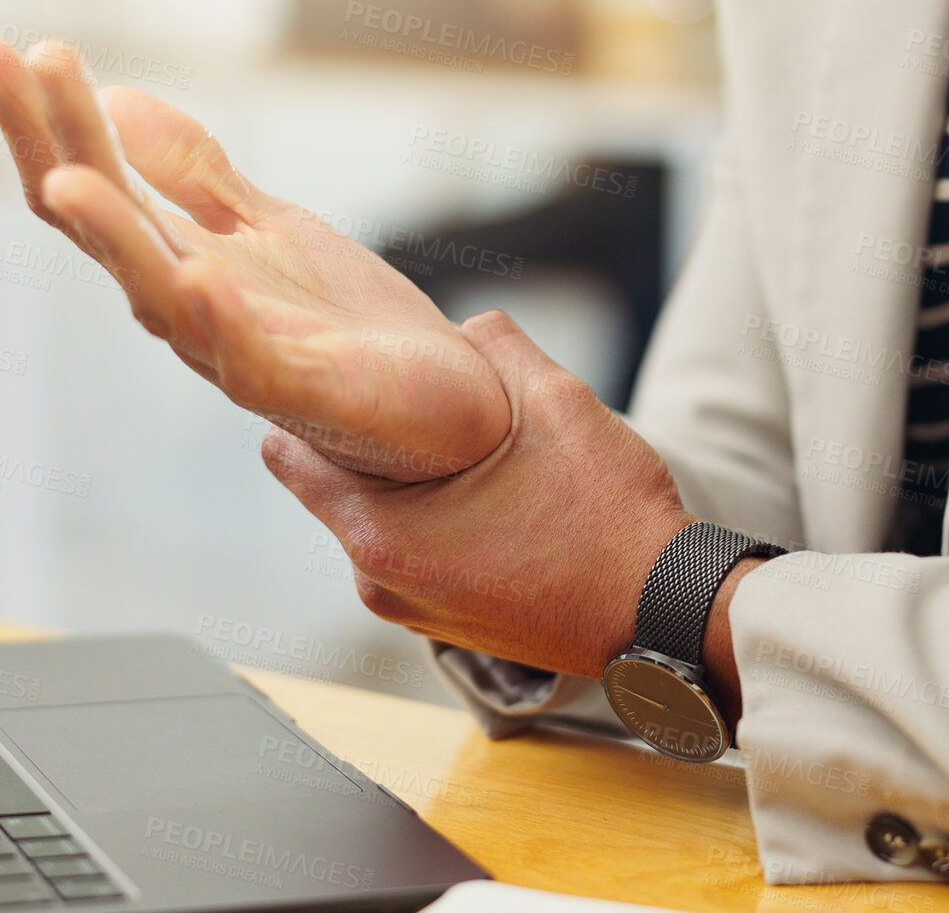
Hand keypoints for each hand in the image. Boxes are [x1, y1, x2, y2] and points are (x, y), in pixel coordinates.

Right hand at [0, 37, 510, 480]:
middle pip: (97, 228)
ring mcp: (235, 352)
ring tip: (71, 175)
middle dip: (48, 145)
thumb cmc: (346, 324)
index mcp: (176, 262)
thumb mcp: (269, 225)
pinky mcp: (297, 391)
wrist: (446, 407)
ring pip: (154, 297)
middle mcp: (187, 308)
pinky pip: (248, 360)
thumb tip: (118, 97)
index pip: (89, 186)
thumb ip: (196, 176)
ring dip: (114, 235)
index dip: (42, 121)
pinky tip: (202, 275)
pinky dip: (222, 320)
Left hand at [261, 309, 698, 678]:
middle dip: (365, 440)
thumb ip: (495, 344)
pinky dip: (434, 519)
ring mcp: (408, 609)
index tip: (348, 376)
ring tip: (469, 452)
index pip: (285, 453)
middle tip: (421, 405)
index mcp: (381, 531)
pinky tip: (490, 497)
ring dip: (406, 482)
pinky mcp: (442, 622)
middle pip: (330, 484)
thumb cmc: (610, 521)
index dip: (309, 403)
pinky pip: (411, 551)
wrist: (662, 616)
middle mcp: (377, 581)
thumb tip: (464, 326)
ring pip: (374, 517)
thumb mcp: (558, 401)